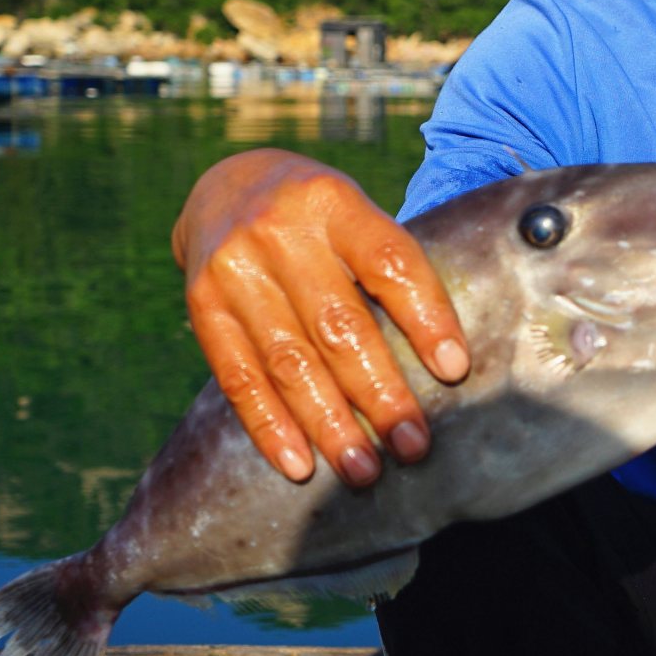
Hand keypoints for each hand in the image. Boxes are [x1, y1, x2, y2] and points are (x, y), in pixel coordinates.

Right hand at [173, 149, 469, 484]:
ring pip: (288, 360)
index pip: (389, 262)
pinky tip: (300, 465)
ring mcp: (233, 269)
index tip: (454, 371)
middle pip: (338, 324)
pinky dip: (270, 427)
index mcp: (333, 201)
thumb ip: (390, 270)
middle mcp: (278, 231)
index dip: (424, 318)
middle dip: (380, 393)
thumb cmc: (319, 218)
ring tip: (364, 469)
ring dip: (329, 424)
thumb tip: (448, 363)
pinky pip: (237, 377)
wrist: (225, 186)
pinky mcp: (201, 305)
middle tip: (412, 445)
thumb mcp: (356, 214)